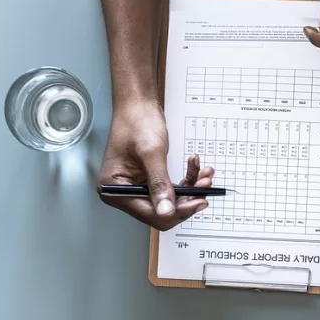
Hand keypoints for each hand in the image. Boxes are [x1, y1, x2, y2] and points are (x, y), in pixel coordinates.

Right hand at [97, 101, 213, 230]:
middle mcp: (124, 192)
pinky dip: (187, 179)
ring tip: (205, 174)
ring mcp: (137, 186)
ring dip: (191, 187)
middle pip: (162, 210)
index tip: (198, 202)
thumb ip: (159, 184)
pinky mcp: (149, 179)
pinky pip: (172, 187)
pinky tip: (196, 167)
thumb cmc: (137, 122)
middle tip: (205, 186)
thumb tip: (167, 212)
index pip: (149, 214)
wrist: (139, 105)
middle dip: (187, 199)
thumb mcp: (151, 154)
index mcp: (114, 190)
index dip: (176, 211)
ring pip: (171, 199)